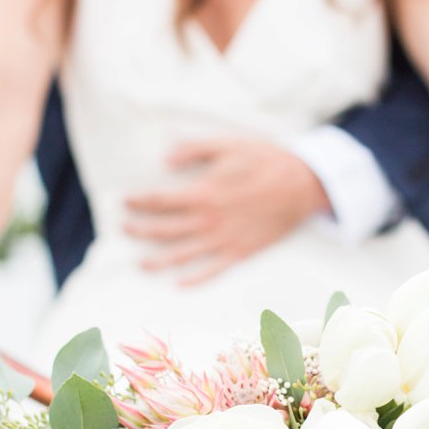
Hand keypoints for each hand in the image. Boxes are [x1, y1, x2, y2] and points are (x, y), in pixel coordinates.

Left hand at [122, 140, 330, 284]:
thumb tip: (165, 159)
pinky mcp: (240, 253)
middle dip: (140, 230)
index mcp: (204, 193)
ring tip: (141, 264)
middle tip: (124, 229)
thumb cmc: (266, 160)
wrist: (303, 185)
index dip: (139, 202)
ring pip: (182, 255)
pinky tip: (179, 284)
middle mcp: (209, 220)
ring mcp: (224, 240)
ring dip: (158, 261)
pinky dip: (194, 280)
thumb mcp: (228, 145)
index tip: (125, 202)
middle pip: (164, 230)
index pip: (160, 201)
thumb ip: (194, 150)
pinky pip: (212, 271)